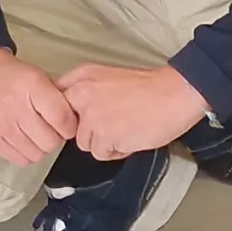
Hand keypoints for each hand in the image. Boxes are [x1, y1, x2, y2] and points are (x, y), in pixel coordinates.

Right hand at [0, 48, 79, 169]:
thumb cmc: (12, 75)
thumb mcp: (39, 76)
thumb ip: (58, 99)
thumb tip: (75, 123)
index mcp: (32, 86)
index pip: (62, 119)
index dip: (70, 126)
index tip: (67, 124)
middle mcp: (15, 106)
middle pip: (50, 141)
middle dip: (56, 138)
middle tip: (50, 129)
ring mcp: (1, 124)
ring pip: (36, 154)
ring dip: (41, 148)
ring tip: (36, 135)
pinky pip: (19, 160)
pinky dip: (26, 154)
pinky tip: (24, 141)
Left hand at [57, 63, 208, 162]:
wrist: (175, 94)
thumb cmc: (149, 88)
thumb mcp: (109, 77)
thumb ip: (87, 91)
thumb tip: (74, 111)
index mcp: (82, 77)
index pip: (56, 100)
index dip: (69, 114)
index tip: (81, 117)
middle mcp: (82, 95)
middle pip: (69, 126)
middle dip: (87, 130)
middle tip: (110, 124)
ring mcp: (91, 117)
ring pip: (85, 143)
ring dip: (103, 142)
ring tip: (125, 130)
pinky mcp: (104, 136)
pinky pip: (102, 154)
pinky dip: (116, 151)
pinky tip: (131, 138)